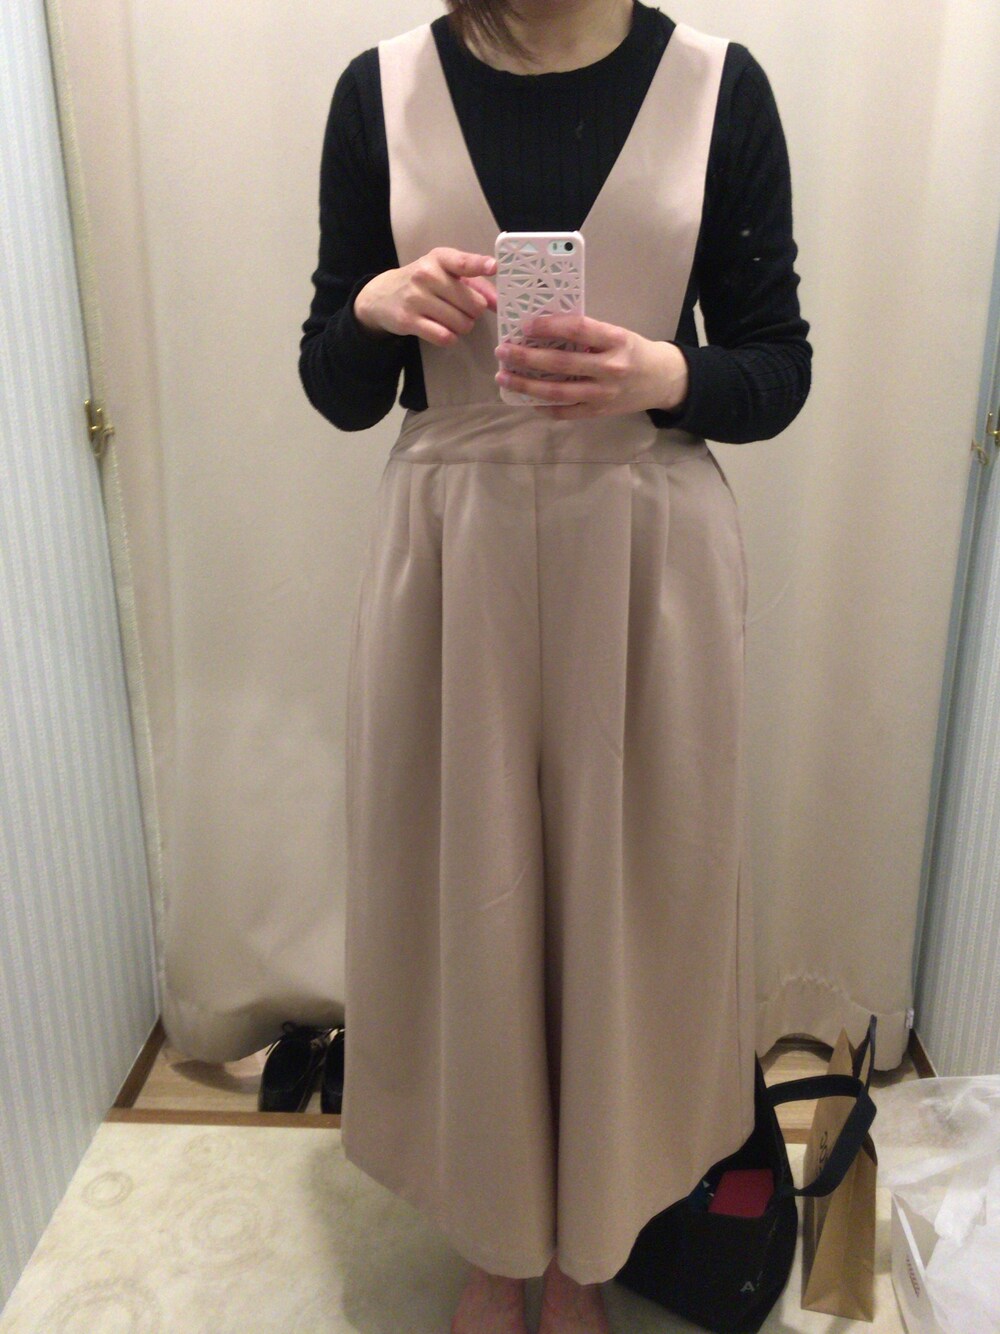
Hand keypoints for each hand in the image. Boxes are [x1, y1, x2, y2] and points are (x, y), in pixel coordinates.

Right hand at [354, 247, 496, 344]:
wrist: (383, 295)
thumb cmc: (424, 283)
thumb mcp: (447, 274)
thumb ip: (476, 285)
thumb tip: (497, 303)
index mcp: (439, 259)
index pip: (462, 262)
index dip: (479, 265)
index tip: (493, 267)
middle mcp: (426, 275)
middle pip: (473, 303)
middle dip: (474, 312)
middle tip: (464, 309)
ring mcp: (416, 298)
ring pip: (461, 323)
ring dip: (463, 326)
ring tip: (453, 320)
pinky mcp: (409, 320)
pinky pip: (444, 336)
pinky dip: (450, 338)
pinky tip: (444, 331)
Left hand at [495, 314, 688, 418]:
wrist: (662, 381)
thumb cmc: (634, 352)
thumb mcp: (618, 334)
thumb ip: (587, 334)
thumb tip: (545, 329)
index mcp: (616, 341)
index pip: (578, 330)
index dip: (549, 327)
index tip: (525, 325)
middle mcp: (610, 368)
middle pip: (561, 364)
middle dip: (526, 357)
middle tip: (502, 351)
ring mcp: (603, 394)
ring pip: (557, 392)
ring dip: (526, 385)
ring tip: (504, 377)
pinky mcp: (598, 412)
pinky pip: (565, 412)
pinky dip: (543, 406)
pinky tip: (526, 399)